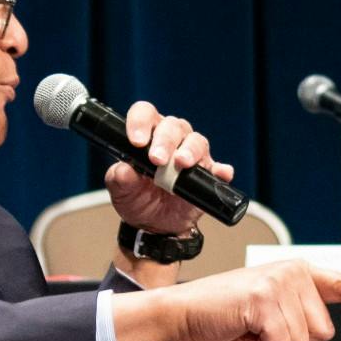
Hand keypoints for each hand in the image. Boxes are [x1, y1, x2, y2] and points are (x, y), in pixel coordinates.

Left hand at [103, 100, 235, 232]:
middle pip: (173, 126)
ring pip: (197, 141)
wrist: (156, 226)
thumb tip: (124, 170)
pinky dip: (221, 170)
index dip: (140, 122)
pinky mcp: (208, 176)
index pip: (145, 114)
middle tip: (157, 159)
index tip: (136, 141)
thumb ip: (119, 179)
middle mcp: (173, 140)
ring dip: (190, 150)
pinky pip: (218, 169)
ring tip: (181, 163)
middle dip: (165, 141)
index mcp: (149, 135)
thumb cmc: (138, 200)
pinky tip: (220, 173)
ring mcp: (193, 156)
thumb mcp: (121, 191)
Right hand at [155, 260, 340, 340]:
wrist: (186, 315)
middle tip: (261, 325)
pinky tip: (245, 325)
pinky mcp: (265, 298)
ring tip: (251, 324)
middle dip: (294, 338)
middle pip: (324, 329)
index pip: (338, 285)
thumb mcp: (269, 333)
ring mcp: (279, 282)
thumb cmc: (226, 319)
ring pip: (305, 338)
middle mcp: (292, 272)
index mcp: (296, 274)